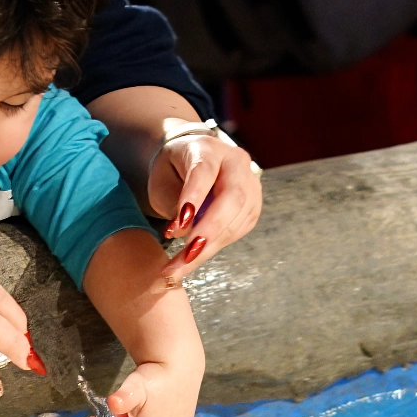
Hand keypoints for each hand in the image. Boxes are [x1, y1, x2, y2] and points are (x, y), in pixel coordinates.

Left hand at [149, 129, 261, 278]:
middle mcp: (235, 163)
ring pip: (238, 217)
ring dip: (210, 246)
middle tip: (185, 256)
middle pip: (231, 197)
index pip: (203, 173)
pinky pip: (239, 228)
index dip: (192, 199)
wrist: (191, 160)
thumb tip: (183, 233)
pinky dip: (216, 246)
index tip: (177, 226)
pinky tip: (195, 258)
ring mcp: (250, 184)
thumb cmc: (172, 170)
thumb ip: (173, 203)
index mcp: (208, 149)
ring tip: (181, 267)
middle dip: (209, 230)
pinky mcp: (253, 205)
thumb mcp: (162, 181)